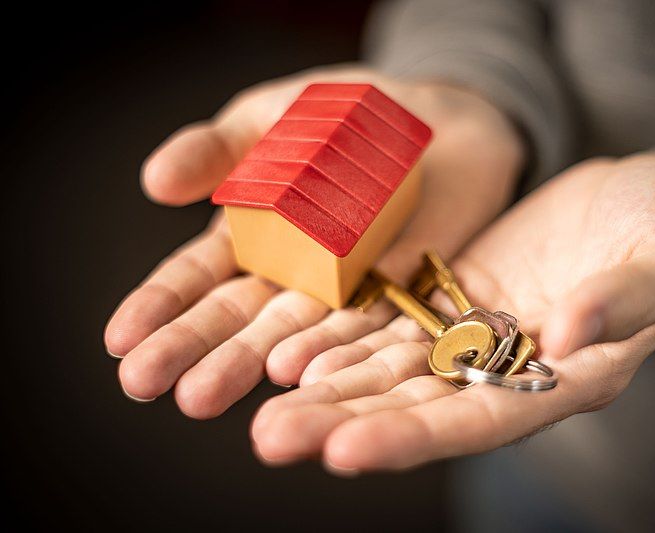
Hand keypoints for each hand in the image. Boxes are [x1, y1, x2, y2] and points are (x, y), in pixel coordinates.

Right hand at [104, 66, 523, 416]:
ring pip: (291, 331)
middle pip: (236, 316)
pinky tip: (299, 372)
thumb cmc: (343, 116)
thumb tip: (155, 181)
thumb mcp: (268, 118)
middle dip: (190, 349)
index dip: (159, 306)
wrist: (441, 117)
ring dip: (246, 362)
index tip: (118, 340)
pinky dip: (332, 346)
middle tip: (144, 383)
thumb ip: (217, 149)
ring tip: (201, 395)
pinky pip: (366, 320)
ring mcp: (344, 284)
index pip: (198, 278)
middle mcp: (292, 272)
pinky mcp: (399, 287)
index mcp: (251, 234)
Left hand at [250, 154, 654, 472]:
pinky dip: (348, 339)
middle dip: (346, 423)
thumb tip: (571, 332)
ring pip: (394, 370)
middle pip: (419, 406)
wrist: (646, 196)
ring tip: (264, 409)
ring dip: (330, 389)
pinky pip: (395, 323)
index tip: (346, 451)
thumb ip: (628, 300)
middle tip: (272, 439)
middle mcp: (513, 369)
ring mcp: (479, 333)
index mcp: (568, 378)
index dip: (414, 437)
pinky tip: (297, 353)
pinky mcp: (458, 295)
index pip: (481, 421)